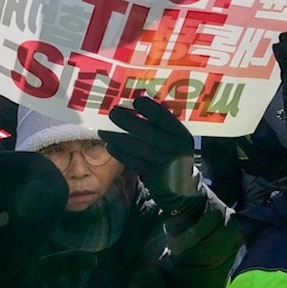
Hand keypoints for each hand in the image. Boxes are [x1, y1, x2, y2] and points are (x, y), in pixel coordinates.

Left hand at [100, 96, 200, 215]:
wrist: (182, 186)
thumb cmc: (174, 154)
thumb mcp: (177, 139)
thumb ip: (163, 126)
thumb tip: (137, 105)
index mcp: (182, 135)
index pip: (167, 119)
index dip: (151, 110)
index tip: (136, 101)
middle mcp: (174, 149)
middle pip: (150, 134)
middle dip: (129, 122)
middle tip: (113, 113)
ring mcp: (163, 164)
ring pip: (139, 149)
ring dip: (119, 139)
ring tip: (104, 131)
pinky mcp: (153, 176)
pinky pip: (134, 163)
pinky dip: (121, 154)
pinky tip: (110, 146)